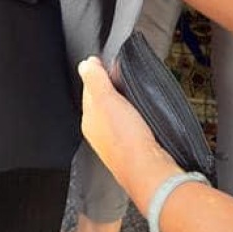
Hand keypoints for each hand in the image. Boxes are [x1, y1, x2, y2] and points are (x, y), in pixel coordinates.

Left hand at [79, 57, 173, 205]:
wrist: (147, 168)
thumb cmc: (127, 139)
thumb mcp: (107, 101)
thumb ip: (95, 81)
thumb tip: (85, 65)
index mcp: (89, 119)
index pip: (88, 89)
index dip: (97, 73)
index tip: (106, 62)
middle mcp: (98, 131)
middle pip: (101, 101)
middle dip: (109, 86)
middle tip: (119, 73)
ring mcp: (114, 140)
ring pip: (114, 112)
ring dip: (121, 100)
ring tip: (130, 90)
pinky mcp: (130, 146)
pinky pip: (126, 123)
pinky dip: (131, 114)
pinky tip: (139, 112)